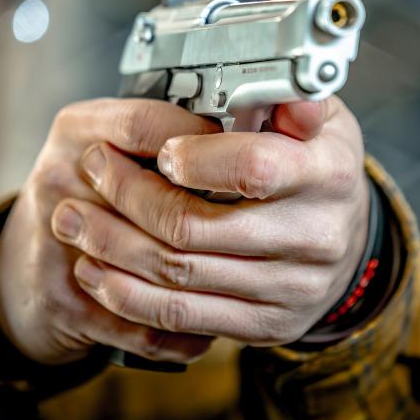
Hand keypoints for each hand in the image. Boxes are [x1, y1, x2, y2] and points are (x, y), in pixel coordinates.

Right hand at [0, 99, 222, 364]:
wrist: (21, 268)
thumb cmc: (85, 195)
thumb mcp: (111, 140)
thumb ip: (161, 130)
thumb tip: (242, 130)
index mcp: (76, 132)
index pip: (145, 125)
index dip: (200, 141)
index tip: (238, 155)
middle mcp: (59, 181)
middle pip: (154, 199)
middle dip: (213, 219)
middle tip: (252, 226)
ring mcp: (58, 244)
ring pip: (156, 265)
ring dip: (208, 278)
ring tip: (245, 274)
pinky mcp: (66, 302)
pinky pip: (145, 323)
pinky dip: (186, 330)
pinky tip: (212, 319)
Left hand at [52, 96, 369, 347]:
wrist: (346, 243)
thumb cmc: (316, 167)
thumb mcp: (320, 119)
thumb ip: (292, 98)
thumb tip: (287, 94)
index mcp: (327, 174)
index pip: (253, 167)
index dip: (194, 159)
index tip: (160, 148)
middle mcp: (315, 236)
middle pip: (196, 225)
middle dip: (128, 195)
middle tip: (93, 168)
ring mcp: (290, 287)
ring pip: (178, 273)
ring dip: (112, 246)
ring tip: (74, 220)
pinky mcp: (267, 325)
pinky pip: (183, 316)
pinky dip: (128, 295)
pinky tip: (97, 271)